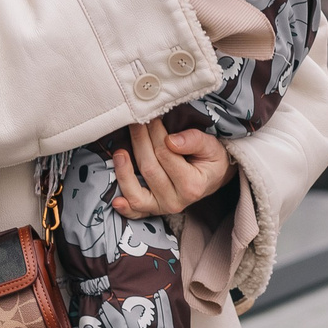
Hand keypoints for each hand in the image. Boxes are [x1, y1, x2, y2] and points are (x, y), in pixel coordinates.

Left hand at [110, 120, 234, 219]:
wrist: (212, 178)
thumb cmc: (211, 160)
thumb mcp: (211, 147)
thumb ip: (194, 141)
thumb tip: (171, 140)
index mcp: (192, 185)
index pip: (166, 154)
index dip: (156, 133)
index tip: (151, 117)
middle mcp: (177, 201)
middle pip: (149, 169)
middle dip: (140, 142)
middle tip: (136, 122)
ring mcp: (163, 207)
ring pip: (137, 193)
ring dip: (124, 172)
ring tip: (119, 152)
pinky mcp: (152, 210)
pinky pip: (135, 211)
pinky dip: (125, 207)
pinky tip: (114, 201)